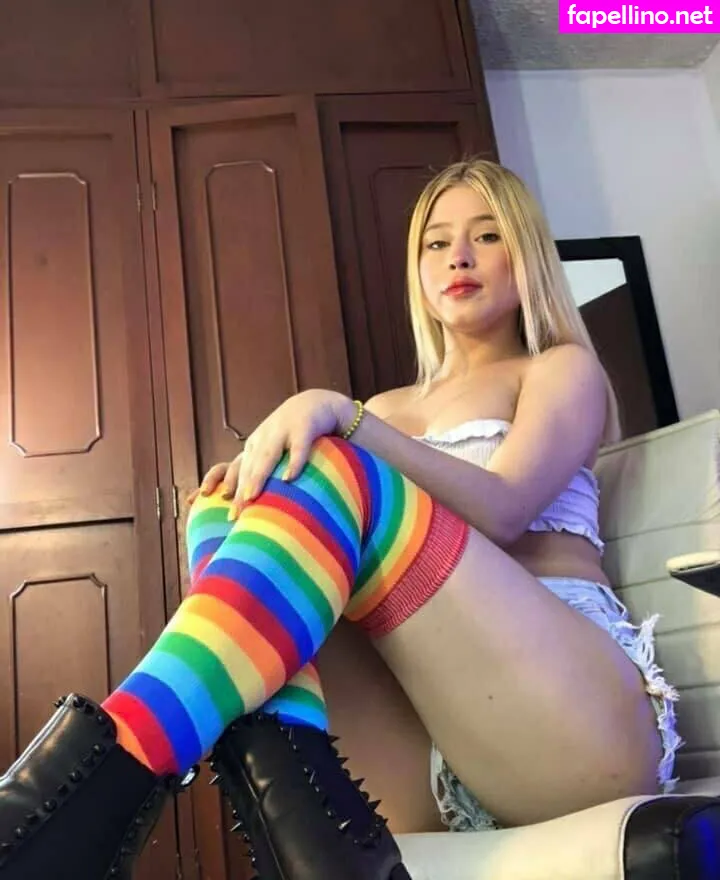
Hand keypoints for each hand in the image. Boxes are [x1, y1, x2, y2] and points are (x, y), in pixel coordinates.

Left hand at [188, 390, 355, 519]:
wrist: (317, 401)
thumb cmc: (293, 432)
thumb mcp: (274, 449)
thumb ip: (262, 471)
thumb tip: (248, 504)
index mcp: (254, 446)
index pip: (234, 466)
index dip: (220, 482)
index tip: (206, 500)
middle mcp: (263, 438)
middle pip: (248, 466)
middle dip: (238, 490)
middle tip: (232, 515)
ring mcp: (283, 431)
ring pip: (267, 456)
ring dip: (258, 476)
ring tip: (250, 497)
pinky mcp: (305, 427)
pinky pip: (299, 447)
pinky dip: (294, 462)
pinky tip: (289, 478)